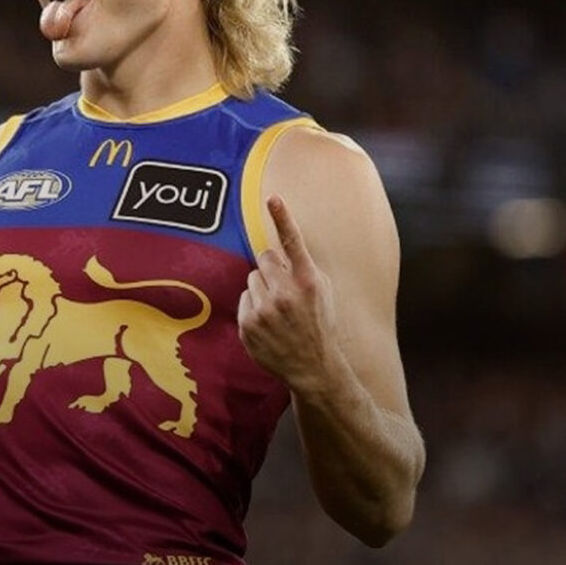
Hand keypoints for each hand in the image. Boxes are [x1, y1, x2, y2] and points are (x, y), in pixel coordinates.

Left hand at [238, 195, 338, 393]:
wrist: (313, 367)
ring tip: (278, 311)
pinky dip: (253, 306)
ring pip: (252, 278)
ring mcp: (265, 311)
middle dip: (272, 270)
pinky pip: (244, 298)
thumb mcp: (322, 291)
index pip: (293, 242)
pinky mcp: (248, 325)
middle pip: (264, 258)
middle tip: (284, 290)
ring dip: (262, 289)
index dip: (283, 217)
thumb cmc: (318, 323)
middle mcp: (285, 294)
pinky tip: (268, 324)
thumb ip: (302, 268)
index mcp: (308, 282)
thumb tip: (277, 249)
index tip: (273, 198)